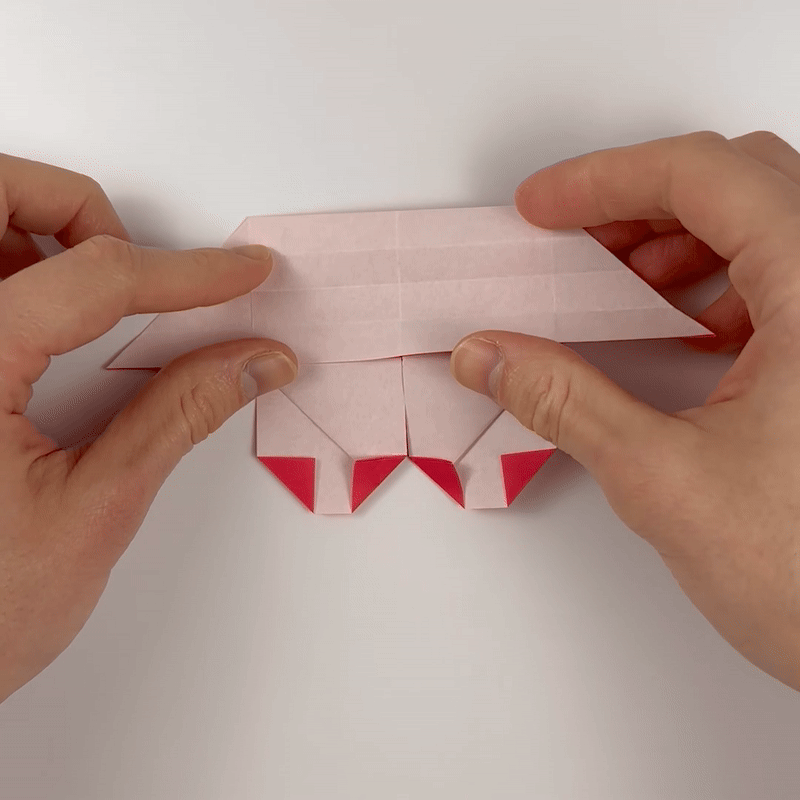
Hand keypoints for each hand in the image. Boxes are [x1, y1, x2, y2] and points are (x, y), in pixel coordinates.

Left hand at [0, 155, 295, 700]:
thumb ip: (178, 415)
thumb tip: (250, 362)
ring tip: (100, 301)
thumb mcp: (95, 509)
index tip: (240, 273)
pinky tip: (52, 331)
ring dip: (44, 239)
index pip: (91, 279)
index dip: (185, 274)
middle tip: (137, 263)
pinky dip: (20, 279)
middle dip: (79, 212)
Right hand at [451, 131, 799, 690]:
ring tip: (613, 288)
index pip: (706, 176)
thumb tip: (489, 356)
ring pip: (762, 228)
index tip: (541, 206)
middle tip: (569, 239)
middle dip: (639, 204)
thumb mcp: (664, 479)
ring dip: (676, 244)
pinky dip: (712, 289)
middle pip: (739, 184)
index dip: (605, 179)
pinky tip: (671, 332)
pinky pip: (778, 284)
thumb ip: (564, 402)